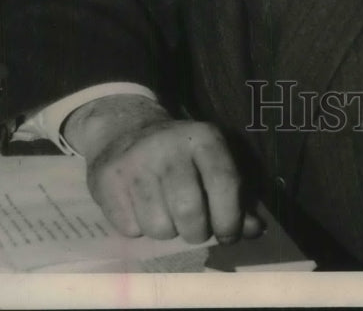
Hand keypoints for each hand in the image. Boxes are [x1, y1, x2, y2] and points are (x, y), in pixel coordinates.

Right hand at [63, 95, 262, 243]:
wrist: (124, 128)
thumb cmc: (179, 154)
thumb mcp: (210, 160)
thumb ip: (234, 195)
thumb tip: (255, 230)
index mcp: (203, 137)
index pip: (224, 182)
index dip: (230, 217)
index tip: (228, 235)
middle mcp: (169, 145)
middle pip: (190, 212)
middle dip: (196, 231)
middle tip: (194, 228)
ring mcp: (136, 161)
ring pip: (159, 228)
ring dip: (166, 230)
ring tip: (164, 211)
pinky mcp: (108, 179)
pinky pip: (131, 230)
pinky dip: (138, 228)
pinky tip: (139, 206)